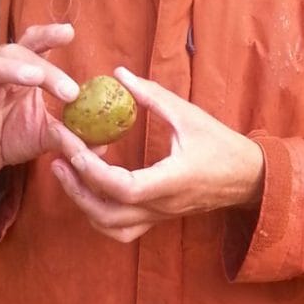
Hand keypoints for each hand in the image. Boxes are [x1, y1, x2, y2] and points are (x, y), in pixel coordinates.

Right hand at [0, 23, 82, 184]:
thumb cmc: (11, 134)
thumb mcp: (44, 135)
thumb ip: (69, 135)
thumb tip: (102, 146)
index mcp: (21, 71)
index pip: (35, 45)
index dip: (49, 35)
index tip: (70, 32)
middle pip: (18, 54)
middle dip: (45, 68)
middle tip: (70, 91)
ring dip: (9, 69)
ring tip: (31, 77)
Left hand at [48, 67, 264, 242]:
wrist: (247, 178)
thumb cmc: (221, 144)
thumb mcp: (189, 114)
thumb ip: (151, 96)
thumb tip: (118, 74)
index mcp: (172, 180)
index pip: (125, 187)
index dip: (94, 170)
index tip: (72, 146)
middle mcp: (162, 205)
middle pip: (108, 212)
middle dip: (76, 187)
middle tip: (56, 157)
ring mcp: (158, 216)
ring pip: (110, 226)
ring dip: (82, 203)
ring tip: (63, 172)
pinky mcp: (156, 219)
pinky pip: (120, 229)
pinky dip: (97, 216)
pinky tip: (86, 190)